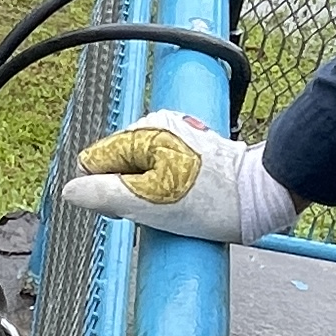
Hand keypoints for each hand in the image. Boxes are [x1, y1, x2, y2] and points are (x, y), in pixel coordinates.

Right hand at [58, 111, 298, 245]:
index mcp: (143, 133)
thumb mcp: (150, 204)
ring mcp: (178, 133)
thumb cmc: (212, 202)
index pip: (94, 162)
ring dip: (149, 192)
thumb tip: (70, 191)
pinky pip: (162, 168)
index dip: (105, 191)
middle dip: (129, 191)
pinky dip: (168, 187)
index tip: (131, 209)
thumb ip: (103, 194)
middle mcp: (158, 125)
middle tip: (159, 210)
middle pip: (117, 164)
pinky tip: (187, 199)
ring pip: (139, 168)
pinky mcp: (194, 146)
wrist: (265, 196)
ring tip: (178, 206)